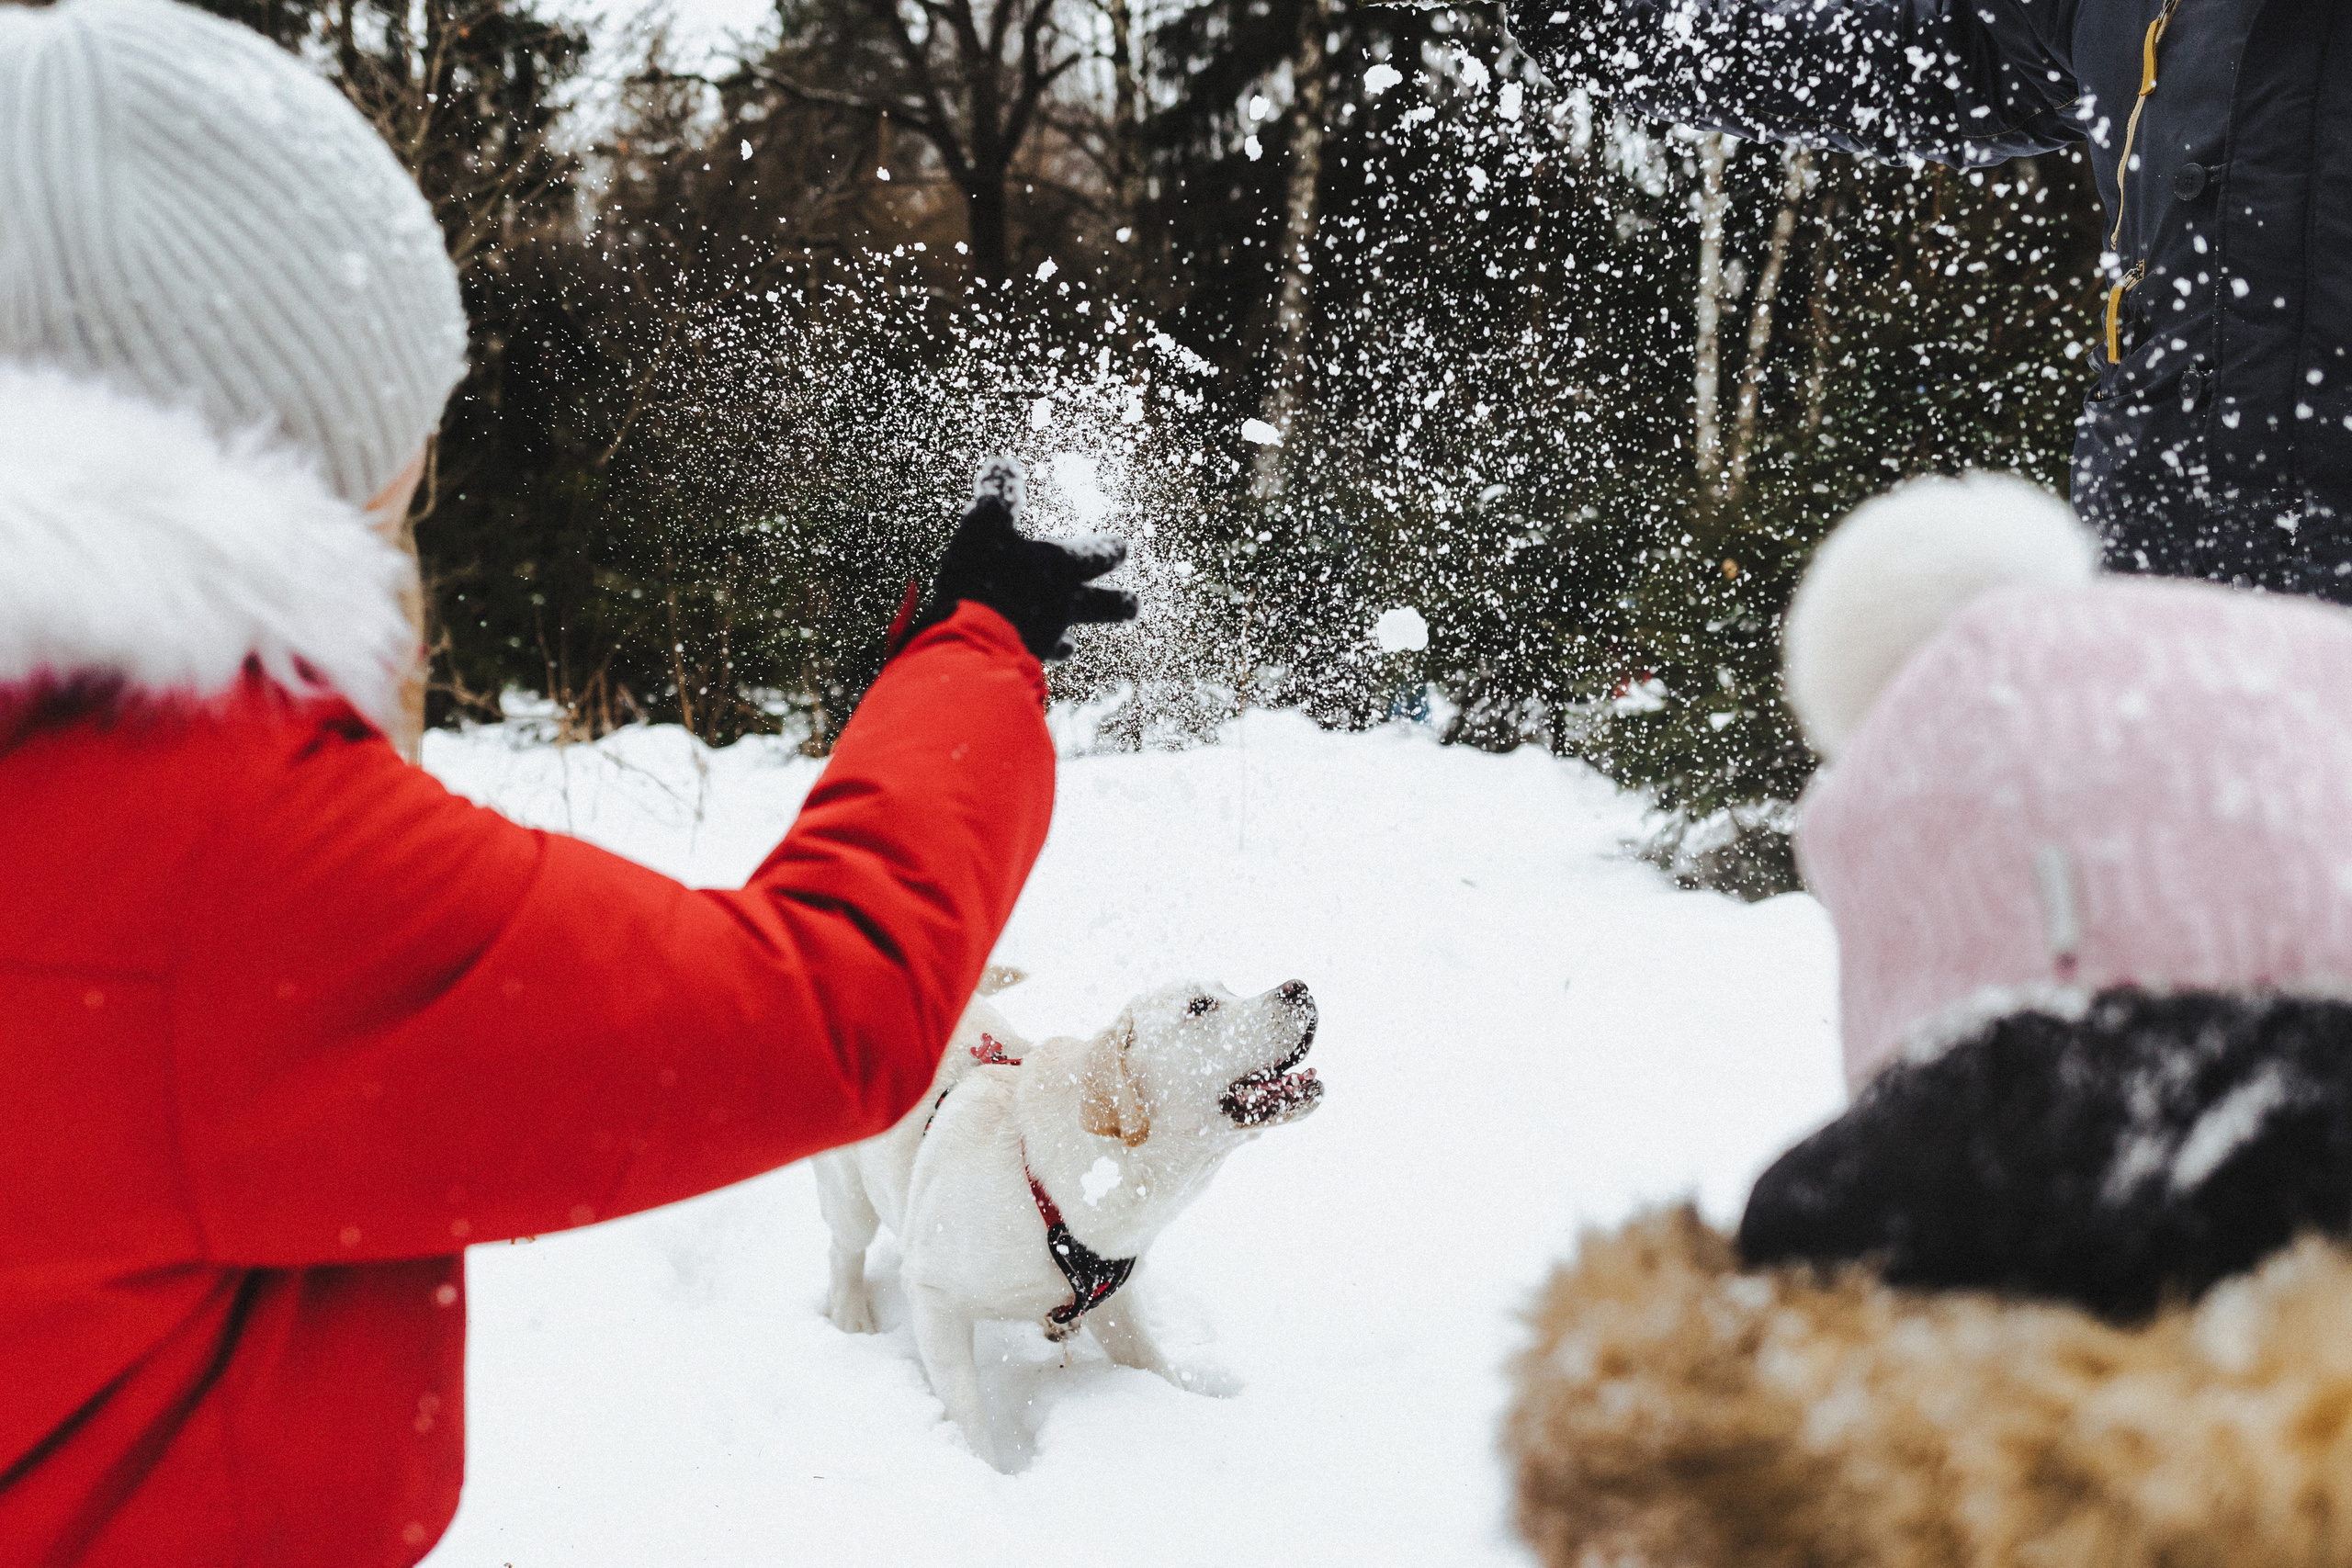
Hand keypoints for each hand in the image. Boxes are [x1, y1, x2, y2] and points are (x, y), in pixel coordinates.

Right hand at [917, 457, 1137, 660]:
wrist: (972, 642)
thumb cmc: (983, 576)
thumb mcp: (985, 524)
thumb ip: (998, 494)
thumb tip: (1003, 460)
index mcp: (1061, 568)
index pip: (1098, 555)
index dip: (1111, 548)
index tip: (1123, 546)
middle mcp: (1063, 606)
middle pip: (1105, 607)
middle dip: (1120, 603)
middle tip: (1135, 605)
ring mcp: (1047, 640)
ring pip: (1067, 641)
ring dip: (1069, 640)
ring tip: (1071, 647)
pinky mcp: (1024, 664)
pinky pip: (1035, 660)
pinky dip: (1033, 656)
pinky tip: (1027, 660)